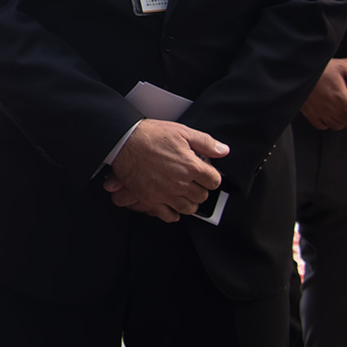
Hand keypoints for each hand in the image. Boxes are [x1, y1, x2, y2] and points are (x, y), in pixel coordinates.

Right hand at [102, 119, 228, 221]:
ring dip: (189, 201)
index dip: (212, 177)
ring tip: (185, 193)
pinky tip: (174, 205)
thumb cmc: (150, 135)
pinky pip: (169, 215)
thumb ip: (205, 143)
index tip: (207, 174)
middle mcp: (180, 183)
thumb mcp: (182, 131)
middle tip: (195, 182)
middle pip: (202, 196)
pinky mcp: (151, 199)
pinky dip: (174, 213)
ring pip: (188, 208)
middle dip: (201, 189)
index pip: (214, 181)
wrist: (124, 141)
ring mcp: (165, 193)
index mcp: (191, 166)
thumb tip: (223, 150)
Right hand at [300, 58, 346, 130]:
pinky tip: (325, 113)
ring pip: (336, 126)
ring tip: (336, 110)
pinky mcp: (310, 114)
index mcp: (341, 98)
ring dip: (339, 120)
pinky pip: (321, 126)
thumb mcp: (342, 67)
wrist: (300, 72)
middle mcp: (332, 109)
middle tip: (346, 107)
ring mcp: (320, 113)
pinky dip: (326, 122)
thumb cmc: (322, 68)